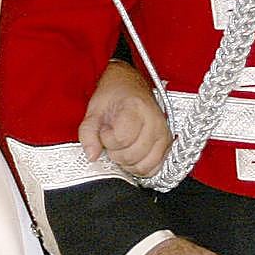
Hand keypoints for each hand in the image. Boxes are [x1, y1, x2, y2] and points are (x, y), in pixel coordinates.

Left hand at [79, 59, 171, 177]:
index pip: (121, 138)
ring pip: (143, 166)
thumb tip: (92, 154)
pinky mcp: (166, 144)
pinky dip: (140, 167)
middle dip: (115, 152)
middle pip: (132, 155)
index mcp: (136, 107)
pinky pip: (154, 168)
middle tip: (112, 139)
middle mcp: (154, 121)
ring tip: (122, 146)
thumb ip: (88, 132)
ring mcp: (163, 134)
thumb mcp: (94, 109)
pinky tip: (132, 155)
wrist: (131, 86)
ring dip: (127, 162)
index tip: (105, 130)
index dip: (107, 139)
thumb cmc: (115, 95)